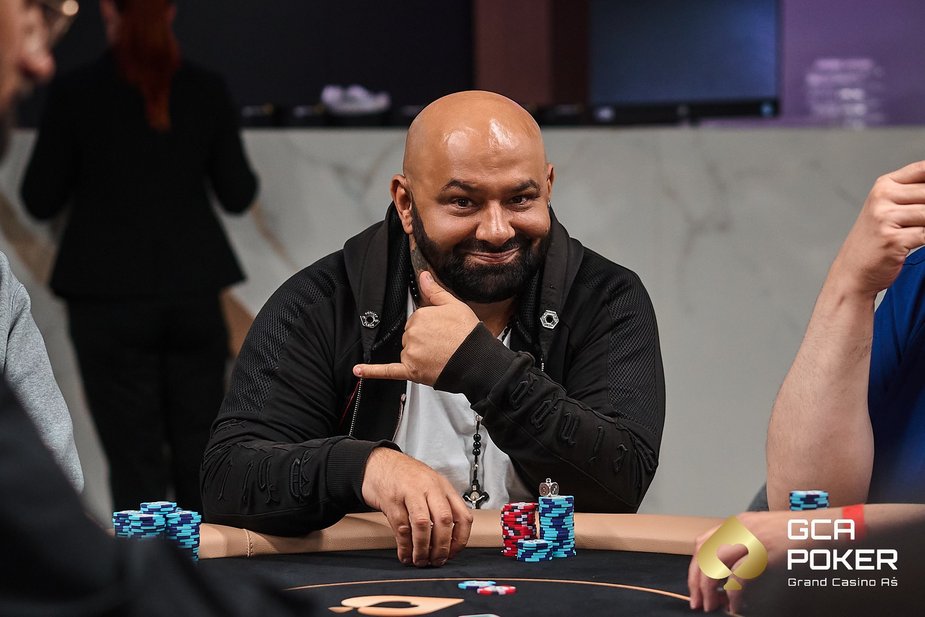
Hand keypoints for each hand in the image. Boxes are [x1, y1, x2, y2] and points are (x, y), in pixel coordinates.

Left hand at [353, 271, 478, 384]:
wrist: (477, 361)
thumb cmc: (468, 334)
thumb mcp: (454, 305)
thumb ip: (435, 291)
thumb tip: (423, 275)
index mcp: (419, 316)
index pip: (417, 320)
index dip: (430, 326)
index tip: (442, 329)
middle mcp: (411, 334)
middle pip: (410, 336)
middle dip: (424, 340)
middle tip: (444, 344)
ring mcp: (410, 354)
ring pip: (407, 352)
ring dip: (419, 354)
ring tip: (440, 356)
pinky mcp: (411, 371)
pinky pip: (387, 371)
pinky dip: (372, 371)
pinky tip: (358, 370)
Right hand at [361, 447, 473, 566]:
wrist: (378, 462)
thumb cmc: (406, 477)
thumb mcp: (430, 484)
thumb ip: (441, 506)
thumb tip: (448, 541)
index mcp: (443, 487)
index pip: (462, 515)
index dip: (460, 539)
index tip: (453, 553)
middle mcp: (429, 488)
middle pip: (444, 521)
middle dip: (441, 547)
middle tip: (436, 561)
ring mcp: (410, 492)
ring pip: (422, 525)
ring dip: (422, 548)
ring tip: (420, 560)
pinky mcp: (391, 499)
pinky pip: (401, 527)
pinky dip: (404, 546)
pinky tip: (405, 554)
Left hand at [687, 511, 794, 612]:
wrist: (825, 526)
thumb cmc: (798, 534)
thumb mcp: (763, 534)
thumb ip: (744, 550)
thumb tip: (727, 579)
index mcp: (737, 523)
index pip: (701, 543)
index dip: (695, 567)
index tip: (696, 586)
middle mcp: (738, 528)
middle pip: (703, 555)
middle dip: (697, 581)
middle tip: (700, 602)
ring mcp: (749, 538)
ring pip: (715, 565)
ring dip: (710, 590)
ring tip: (713, 606)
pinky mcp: (763, 552)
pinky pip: (738, 577)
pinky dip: (734, 594)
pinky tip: (736, 605)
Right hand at [832, 160, 924, 297]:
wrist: (852, 272)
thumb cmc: (875, 242)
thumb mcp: (889, 210)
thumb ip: (914, 195)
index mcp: (884, 185)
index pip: (923, 169)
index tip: (923, 203)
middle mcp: (882, 197)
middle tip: (920, 222)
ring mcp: (885, 218)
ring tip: (916, 233)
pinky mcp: (892, 239)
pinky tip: (914, 243)